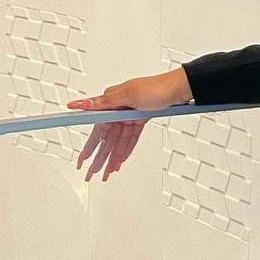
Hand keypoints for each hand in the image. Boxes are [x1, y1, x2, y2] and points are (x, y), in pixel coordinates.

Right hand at [66, 72, 186, 181]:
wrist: (176, 90)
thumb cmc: (155, 87)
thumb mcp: (128, 95)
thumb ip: (104, 102)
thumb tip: (83, 104)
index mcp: (111, 102)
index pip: (96, 131)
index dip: (89, 147)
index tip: (82, 159)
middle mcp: (117, 110)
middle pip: (106, 139)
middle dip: (99, 157)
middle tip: (92, 172)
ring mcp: (128, 116)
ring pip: (118, 142)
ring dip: (112, 157)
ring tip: (107, 172)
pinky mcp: (139, 121)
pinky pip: (130, 139)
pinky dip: (125, 150)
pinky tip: (119, 161)